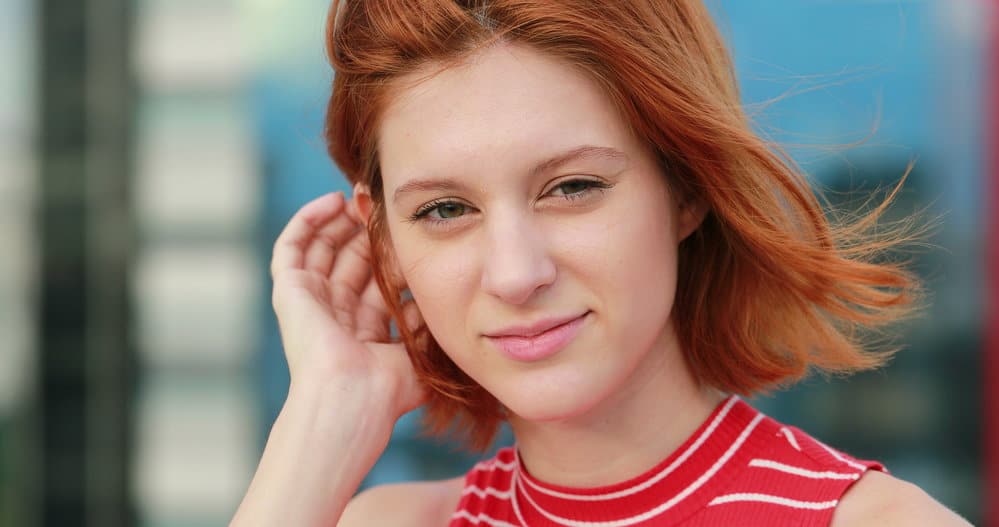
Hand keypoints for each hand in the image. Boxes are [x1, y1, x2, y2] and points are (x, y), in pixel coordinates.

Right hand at [269, 191, 425, 418]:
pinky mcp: (289, 291)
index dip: (390, 252)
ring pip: (321, 248)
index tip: (407, 228)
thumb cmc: (388, 388)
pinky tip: (334, 201)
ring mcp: (309, 302)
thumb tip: (434, 296)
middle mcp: (335, 315)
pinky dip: (309, 220)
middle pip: (349, 259)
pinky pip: (292, 246)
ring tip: (361, 196)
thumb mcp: (418, 350)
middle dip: (366, 230)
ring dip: (340, 220)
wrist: (354, 397)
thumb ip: (425, 323)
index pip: (376, 279)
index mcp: (363, 332)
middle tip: (384, 204)